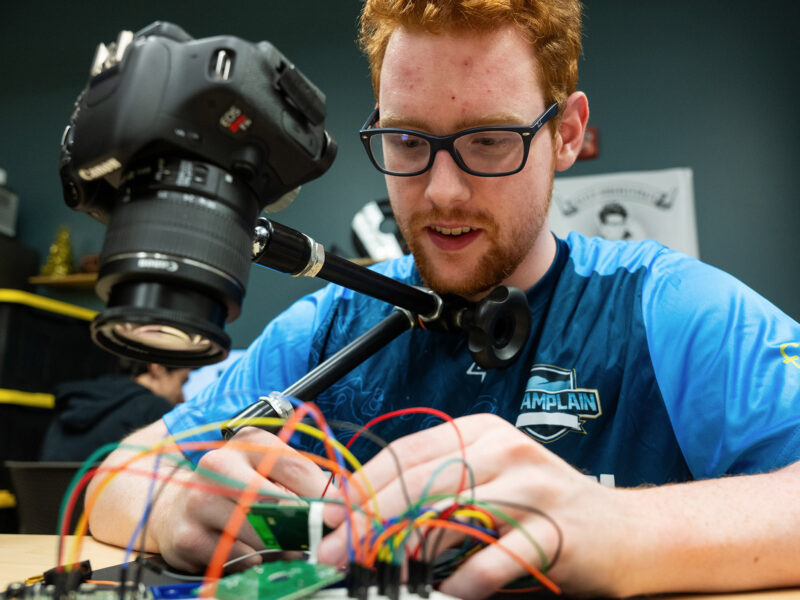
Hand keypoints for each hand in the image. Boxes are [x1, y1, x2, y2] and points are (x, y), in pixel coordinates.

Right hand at [149, 426, 331, 571]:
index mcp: (248, 442)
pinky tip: (256, 556)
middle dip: (304, 527)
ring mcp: (199, 501)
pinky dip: (255, 563)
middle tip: (321, 542)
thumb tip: (338, 510)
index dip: (323, 495)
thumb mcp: (266, 471)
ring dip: (282, 550)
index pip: (295, 467)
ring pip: (258, 535)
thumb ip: (300, 484)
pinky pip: (237, 558)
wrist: (176, 507)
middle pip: (276, 502)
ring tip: (291, 552)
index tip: (341, 516)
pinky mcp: (187, 537)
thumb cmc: (234, 487)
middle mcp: (219, 465)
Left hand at [317, 413, 629, 598]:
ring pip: (453, 513)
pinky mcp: (554, 529)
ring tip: (379, 572)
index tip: (332, 514)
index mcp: (480, 432)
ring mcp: (531, 486)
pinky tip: (446, 594)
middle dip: (372, 517)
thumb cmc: (543, 505)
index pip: (408, 451)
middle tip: (339, 550)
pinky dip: (464, 580)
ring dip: (408, 547)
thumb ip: (436, 487)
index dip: (364, 483)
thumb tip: (366, 512)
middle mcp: (504, 450)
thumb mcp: (487, 480)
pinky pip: (496, 557)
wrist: (624, 530)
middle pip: (423, 479)